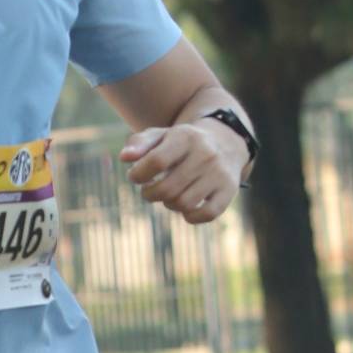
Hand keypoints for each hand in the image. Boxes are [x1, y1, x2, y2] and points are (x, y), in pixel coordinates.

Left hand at [120, 122, 243, 224]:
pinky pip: (207, 214)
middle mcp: (205, 154)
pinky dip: (191, 216)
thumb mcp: (162, 136)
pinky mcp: (229, 191)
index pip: (156, 161)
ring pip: (184, 203)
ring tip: (167, 195)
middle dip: (149, 194)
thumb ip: (139, 143)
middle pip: (167, 188)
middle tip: (148, 190)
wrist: (226, 142)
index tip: (135, 177)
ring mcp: (219, 174)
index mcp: (186, 137)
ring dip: (168, 204)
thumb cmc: (182, 143)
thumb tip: (124, 157)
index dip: (138, 174)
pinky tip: (185, 208)